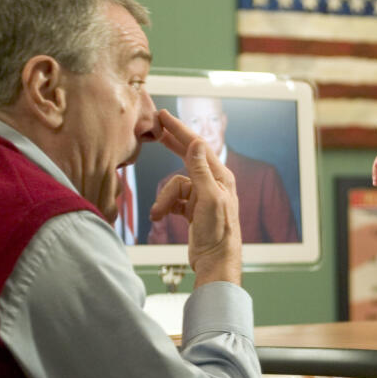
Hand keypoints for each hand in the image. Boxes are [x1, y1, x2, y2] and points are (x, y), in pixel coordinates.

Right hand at [150, 109, 241, 285]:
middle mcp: (213, 182)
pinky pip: (174, 199)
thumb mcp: (209, 199)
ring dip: (163, 199)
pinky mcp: (193, 209)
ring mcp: (202, 196)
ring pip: (175, 185)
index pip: (197, 146)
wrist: (215, 261)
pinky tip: (160, 216)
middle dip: (171, 144)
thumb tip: (196, 142)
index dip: (180, 130)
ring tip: (158, 213)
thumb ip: (200, 170)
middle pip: (188, 156)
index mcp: (221, 176)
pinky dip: (165, 206)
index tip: (164, 115)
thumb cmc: (217, 232)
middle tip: (155, 129)